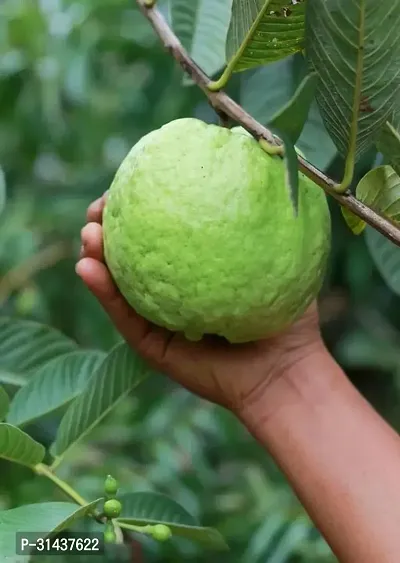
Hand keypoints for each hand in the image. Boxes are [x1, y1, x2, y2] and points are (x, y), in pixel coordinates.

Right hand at [76, 193, 323, 415]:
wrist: (285, 371)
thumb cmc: (286, 313)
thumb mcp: (279, 256)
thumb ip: (265, 217)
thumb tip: (264, 158)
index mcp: (192, 271)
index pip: (159, 234)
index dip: (139, 208)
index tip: (129, 182)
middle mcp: (170, 292)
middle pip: (128, 254)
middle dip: (106, 226)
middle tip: (99, 206)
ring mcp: (157, 319)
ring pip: (115, 283)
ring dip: (94, 254)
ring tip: (88, 231)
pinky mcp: (151, 346)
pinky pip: (122, 315)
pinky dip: (102, 292)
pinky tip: (87, 267)